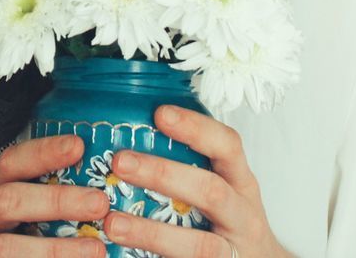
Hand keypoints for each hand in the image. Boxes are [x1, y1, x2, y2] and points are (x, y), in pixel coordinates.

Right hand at [0, 134, 108, 256]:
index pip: (12, 164)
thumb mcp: (6, 212)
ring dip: (54, 249)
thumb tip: (98, 189)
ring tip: (95, 250)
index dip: (42, 152)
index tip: (77, 146)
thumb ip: (40, 199)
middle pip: (7, 202)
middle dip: (55, 200)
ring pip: (5, 249)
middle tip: (99, 203)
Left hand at [100, 105, 292, 257]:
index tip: (160, 113)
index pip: (227, 145)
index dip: (196, 128)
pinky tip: (122, 255)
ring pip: (199, 245)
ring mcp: (233, 251)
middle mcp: (243, 215)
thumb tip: (129, 131)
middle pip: (211, 192)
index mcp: (240, 182)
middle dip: (164, 175)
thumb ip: (190, 164)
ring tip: (112, 223)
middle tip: (120, 162)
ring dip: (151, 233)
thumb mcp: (224, 186)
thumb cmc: (231, 221)